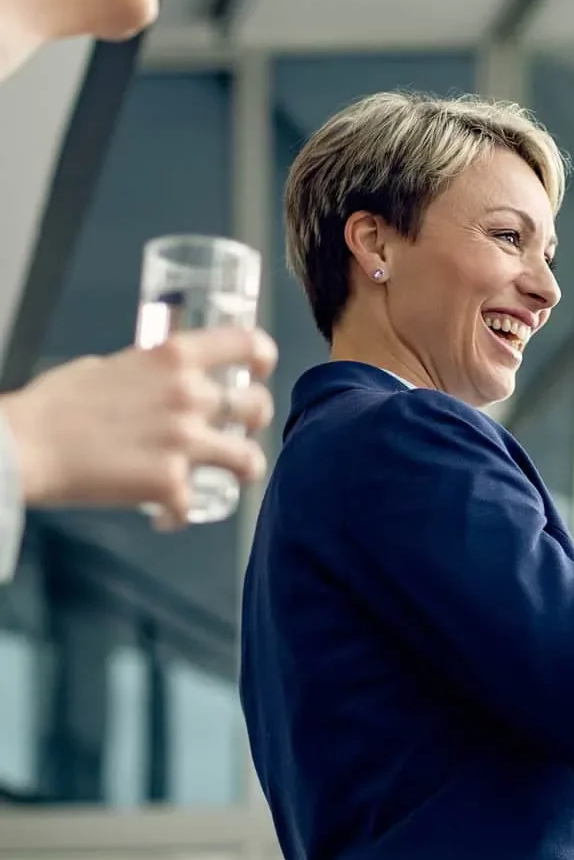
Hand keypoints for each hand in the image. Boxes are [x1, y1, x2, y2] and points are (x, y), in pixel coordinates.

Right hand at [0, 326, 277, 526]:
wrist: (24, 446)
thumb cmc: (51, 406)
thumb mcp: (103, 367)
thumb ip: (140, 373)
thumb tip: (147, 382)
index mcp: (173, 358)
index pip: (246, 343)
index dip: (264, 356)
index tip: (261, 370)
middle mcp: (189, 396)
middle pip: (256, 405)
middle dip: (256, 419)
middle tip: (245, 428)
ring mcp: (184, 441)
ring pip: (249, 458)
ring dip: (246, 468)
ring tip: (235, 475)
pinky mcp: (170, 483)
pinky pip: (193, 506)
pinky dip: (179, 515)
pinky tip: (166, 516)